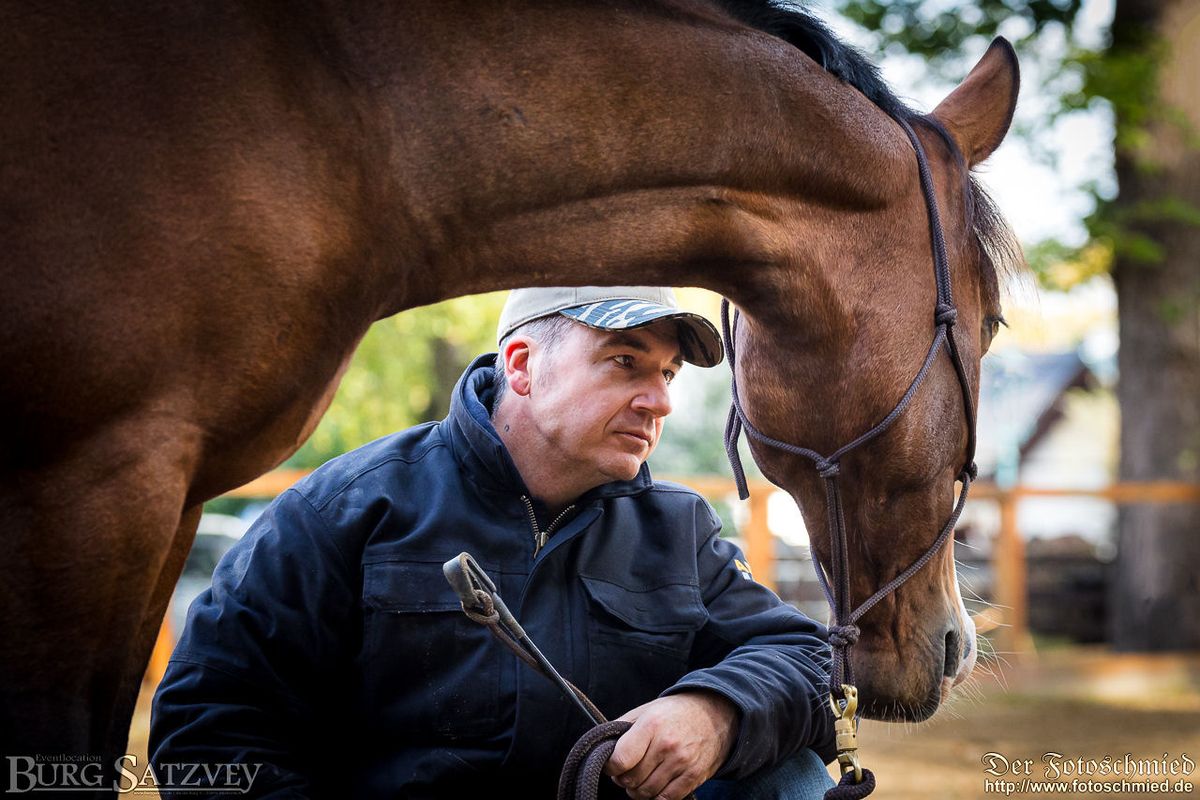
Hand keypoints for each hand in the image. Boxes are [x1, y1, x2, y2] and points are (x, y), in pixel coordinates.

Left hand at [604, 690, 738, 799]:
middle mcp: (667, 745)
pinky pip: (666, 799)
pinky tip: (655, 784)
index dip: (610, 767)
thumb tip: (602, 748)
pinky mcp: (694, 777)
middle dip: (623, 779)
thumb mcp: (647, 710)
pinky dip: (656, 796)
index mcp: (651, 725)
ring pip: (646, 793)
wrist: (716, 715)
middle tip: (627, 771)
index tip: (612, 764)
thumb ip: (622, 727)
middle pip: (631, 780)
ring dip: (638, 790)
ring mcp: (682, 763)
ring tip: (641, 777)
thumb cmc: (675, 713)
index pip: (620, 760)